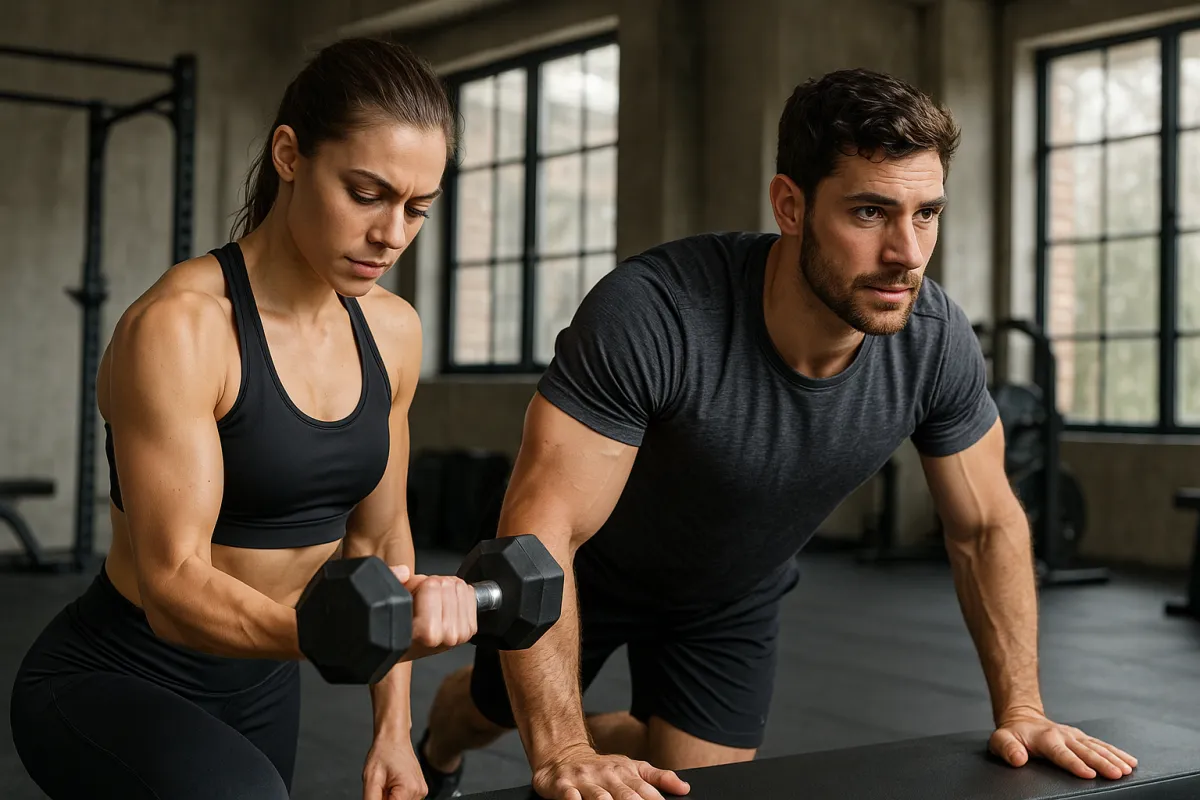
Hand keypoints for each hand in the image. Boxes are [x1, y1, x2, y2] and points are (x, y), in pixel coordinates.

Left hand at [362, 733, 425, 799]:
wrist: (394, 738)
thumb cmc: (384, 752)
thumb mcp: (371, 779)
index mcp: (409, 789)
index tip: (376, 795)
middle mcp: (419, 792)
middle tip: (379, 788)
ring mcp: (421, 791)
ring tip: (384, 786)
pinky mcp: (419, 790)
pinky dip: (395, 797)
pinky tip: (390, 786)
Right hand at [390, 566, 477, 657]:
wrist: (408, 648)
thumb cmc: (399, 629)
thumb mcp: (390, 602)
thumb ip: (392, 581)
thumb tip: (404, 572)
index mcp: (427, 632)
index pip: (432, 586)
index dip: (418, 584)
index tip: (411, 596)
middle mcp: (447, 635)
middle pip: (447, 584)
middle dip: (432, 586)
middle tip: (422, 601)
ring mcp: (461, 633)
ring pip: (459, 586)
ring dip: (445, 590)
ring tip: (431, 605)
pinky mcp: (470, 629)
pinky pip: (470, 593)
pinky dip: (457, 594)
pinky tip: (444, 606)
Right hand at [532, 744, 690, 798]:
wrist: (564, 754)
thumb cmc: (602, 768)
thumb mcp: (631, 767)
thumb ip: (658, 778)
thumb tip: (684, 788)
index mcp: (625, 772)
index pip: (646, 791)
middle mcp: (606, 776)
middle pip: (626, 796)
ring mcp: (585, 781)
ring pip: (599, 798)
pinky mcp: (563, 786)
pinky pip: (569, 795)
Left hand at [990, 709, 1138, 779]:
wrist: (1022, 718)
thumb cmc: (1012, 734)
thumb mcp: (1001, 740)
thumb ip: (1007, 749)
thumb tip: (1018, 758)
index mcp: (1045, 738)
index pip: (1062, 754)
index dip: (1075, 764)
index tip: (1089, 773)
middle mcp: (1064, 735)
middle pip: (1085, 751)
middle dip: (1103, 762)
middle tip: (1117, 773)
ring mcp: (1075, 736)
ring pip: (1098, 747)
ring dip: (1114, 757)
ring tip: (1128, 768)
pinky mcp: (1082, 738)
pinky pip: (1102, 745)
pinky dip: (1117, 752)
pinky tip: (1130, 761)